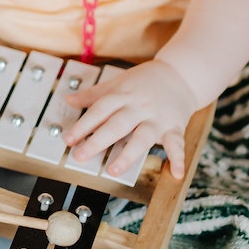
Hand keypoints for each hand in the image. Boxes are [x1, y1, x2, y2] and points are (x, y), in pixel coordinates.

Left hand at [63, 60, 199, 178]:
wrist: (180, 74)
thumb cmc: (144, 81)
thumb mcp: (118, 83)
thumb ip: (94, 95)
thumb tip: (69, 100)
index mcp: (123, 94)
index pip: (99, 110)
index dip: (83, 125)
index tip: (68, 139)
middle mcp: (139, 107)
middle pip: (117, 125)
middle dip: (98, 141)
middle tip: (80, 156)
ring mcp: (157, 118)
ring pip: (142, 137)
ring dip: (128, 154)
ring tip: (114, 170)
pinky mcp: (175, 126)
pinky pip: (176, 144)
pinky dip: (178, 158)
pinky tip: (175, 173)